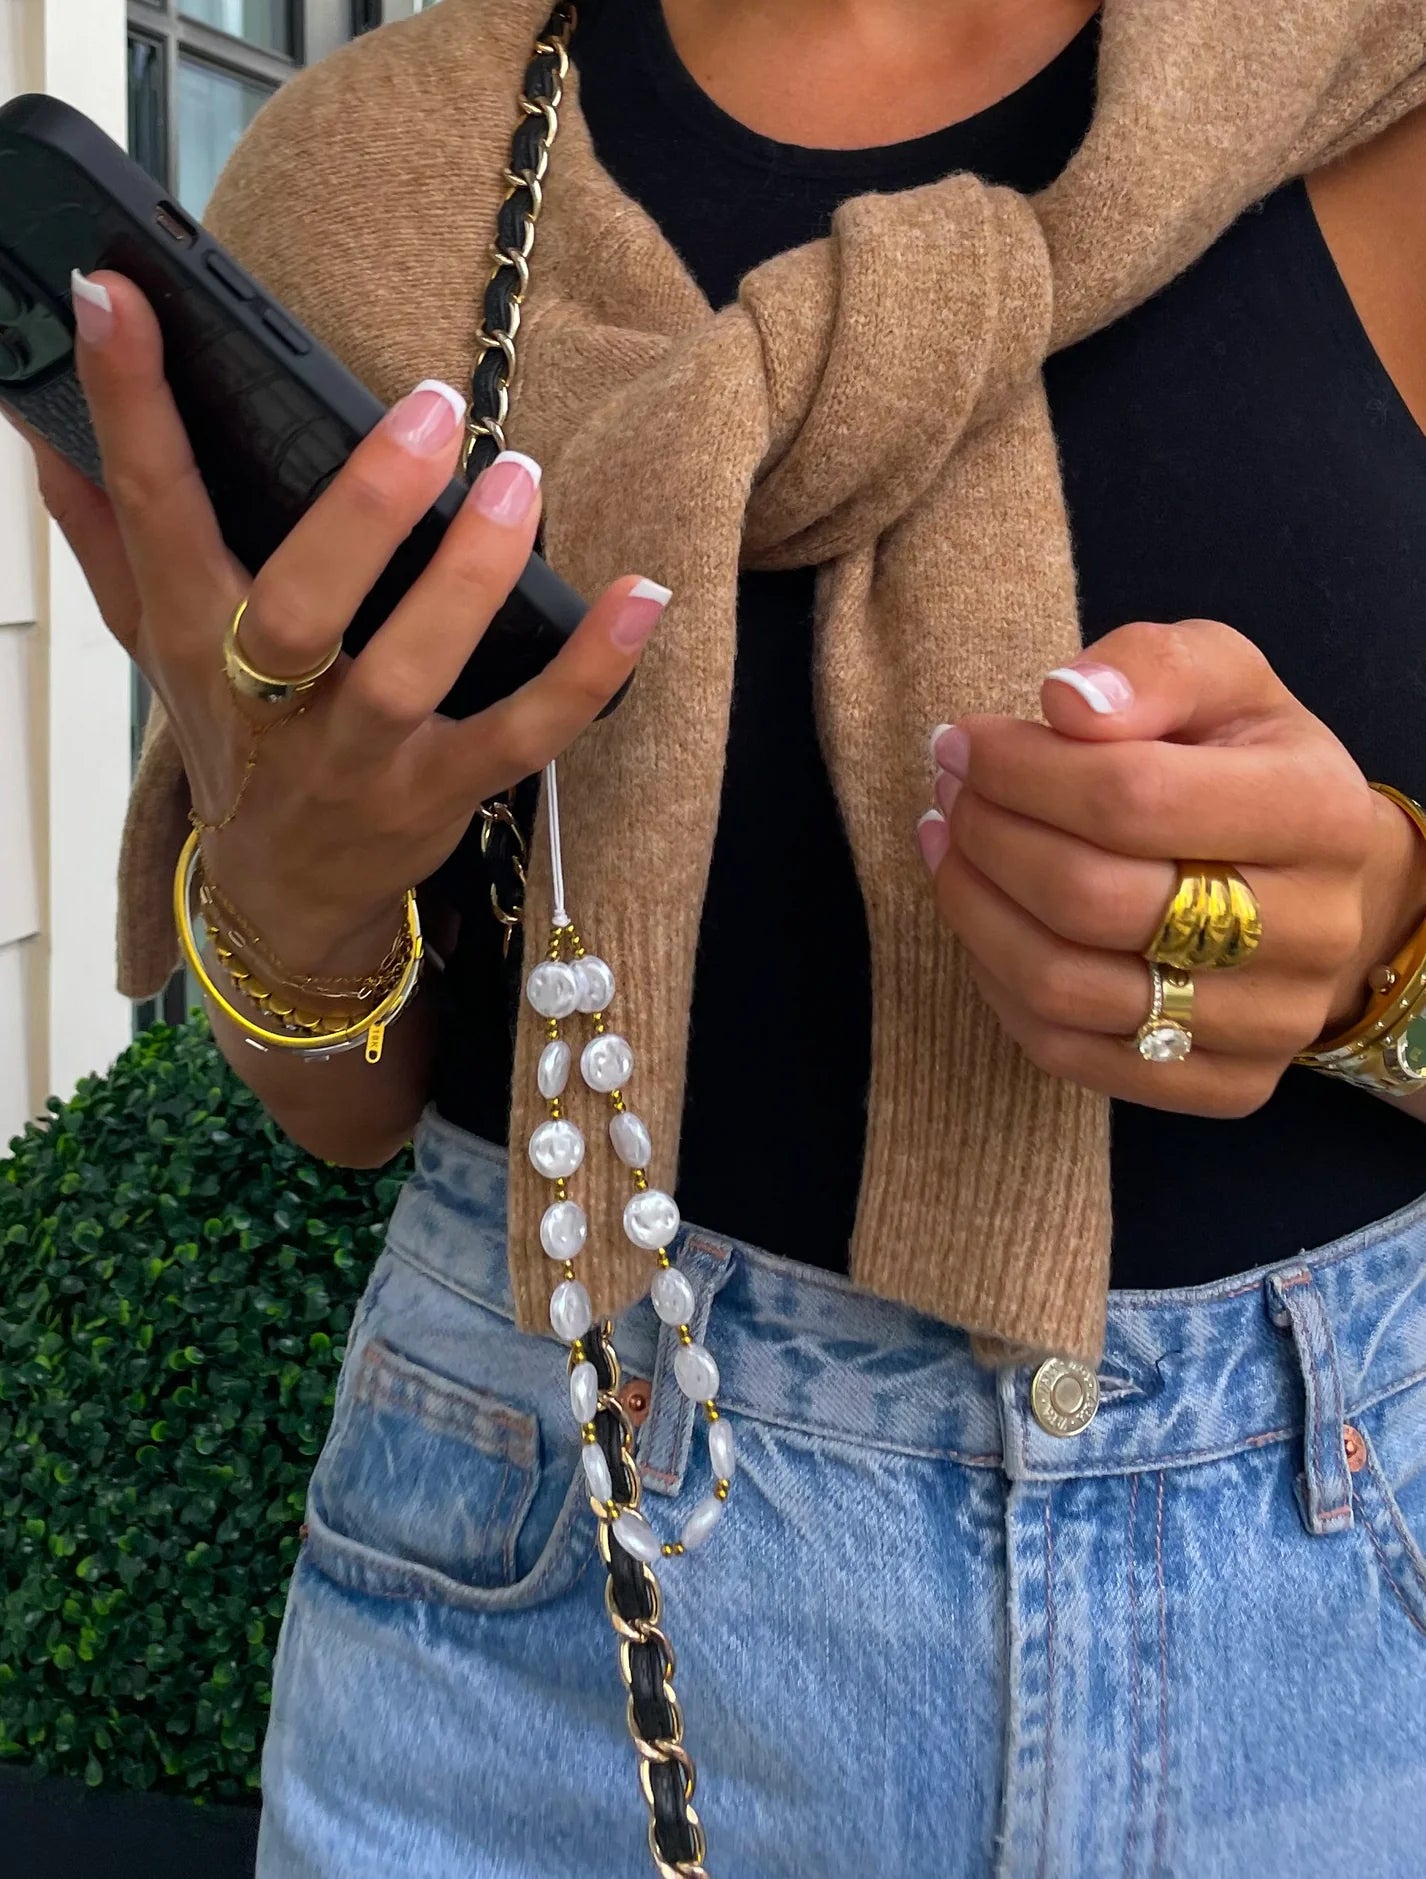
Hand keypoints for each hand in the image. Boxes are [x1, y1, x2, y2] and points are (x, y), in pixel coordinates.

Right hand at [11, 270, 667, 974]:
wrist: (281, 901)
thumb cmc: (231, 744)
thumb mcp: (153, 644)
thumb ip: (105, 534)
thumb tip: (42, 421)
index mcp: (191, 638)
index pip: (151, 512)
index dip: (130, 405)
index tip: (117, 295)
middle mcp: (269, 702)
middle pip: (298, 608)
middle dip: (360, 510)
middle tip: (426, 408)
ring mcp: (360, 757)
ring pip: (409, 672)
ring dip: (469, 580)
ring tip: (517, 479)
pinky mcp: (442, 794)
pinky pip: (522, 737)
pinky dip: (587, 675)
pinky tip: (640, 599)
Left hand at [918, 620, 1425, 1116]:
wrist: (1320, 882)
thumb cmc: (1248, 765)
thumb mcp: (1223, 680)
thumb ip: (1152, 666)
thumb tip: (1066, 701)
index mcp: (1317, 811)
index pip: (1131, 797)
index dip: (1021, 770)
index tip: (963, 743)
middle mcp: (1310, 930)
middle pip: (1091, 899)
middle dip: (989, 837)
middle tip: (949, 795)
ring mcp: (1269, 1022)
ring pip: (1066, 987)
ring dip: (975, 911)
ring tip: (946, 848)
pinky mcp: (1224, 1086)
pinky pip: (1067, 1051)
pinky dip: (997, 983)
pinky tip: (982, 921)